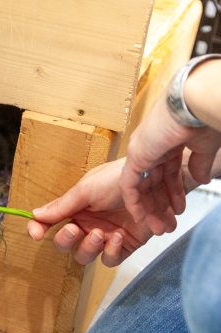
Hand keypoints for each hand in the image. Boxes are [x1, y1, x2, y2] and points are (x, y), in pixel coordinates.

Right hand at [27, 158, 154, 266]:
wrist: (155, 181)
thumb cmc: (119, 178)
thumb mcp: (86, 189)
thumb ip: (62, 206)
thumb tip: (34, 215)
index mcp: (74, 209)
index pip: (48, 223)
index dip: (38, 229)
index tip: (37, 234)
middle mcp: (87, 224)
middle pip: (65, 244)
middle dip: (65, 240)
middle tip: (74, 230)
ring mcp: (105, 237)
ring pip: (85, 256)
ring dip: (88, 247)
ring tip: (100, 234)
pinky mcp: (124, 246)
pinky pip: (110, 260)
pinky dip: (111, 252)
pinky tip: (118, 237)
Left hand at [121, 91, 220, 232]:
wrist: (193, 104)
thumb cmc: (201, 117)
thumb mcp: (203, 146)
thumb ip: (199, 163)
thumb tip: (200, 179)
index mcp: (168, 141)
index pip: (168, 172)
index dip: (174, 192)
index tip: (180, 208)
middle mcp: (151, 147)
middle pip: (153, 183)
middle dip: (161, 206)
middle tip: (167, 225)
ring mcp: (141, 152)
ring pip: (141, 187)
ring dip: (150, 209)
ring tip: (159, 228)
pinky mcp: (135, 157)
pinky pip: (130, 186)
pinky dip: (135, 203)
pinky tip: (141, 218)